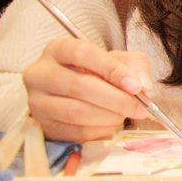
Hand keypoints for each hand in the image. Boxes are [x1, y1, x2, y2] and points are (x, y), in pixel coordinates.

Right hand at [22, 37, 151, 142]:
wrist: (73, 94)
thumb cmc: (96, 72)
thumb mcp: (118, 60)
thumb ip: (135, 67)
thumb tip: (144, 88)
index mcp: (58, 49)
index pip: (84, 54)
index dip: (112, 70)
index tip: (136, 86)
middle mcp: (40, 73)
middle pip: (79, 86)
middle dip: (116, 99)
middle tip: (140, 108)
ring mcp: (37, 101)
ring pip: (76, 112)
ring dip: (109, 117)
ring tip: (126, 115)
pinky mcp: (42, 125)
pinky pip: (75, 131)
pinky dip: (100, 130)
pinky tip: (111, 125)